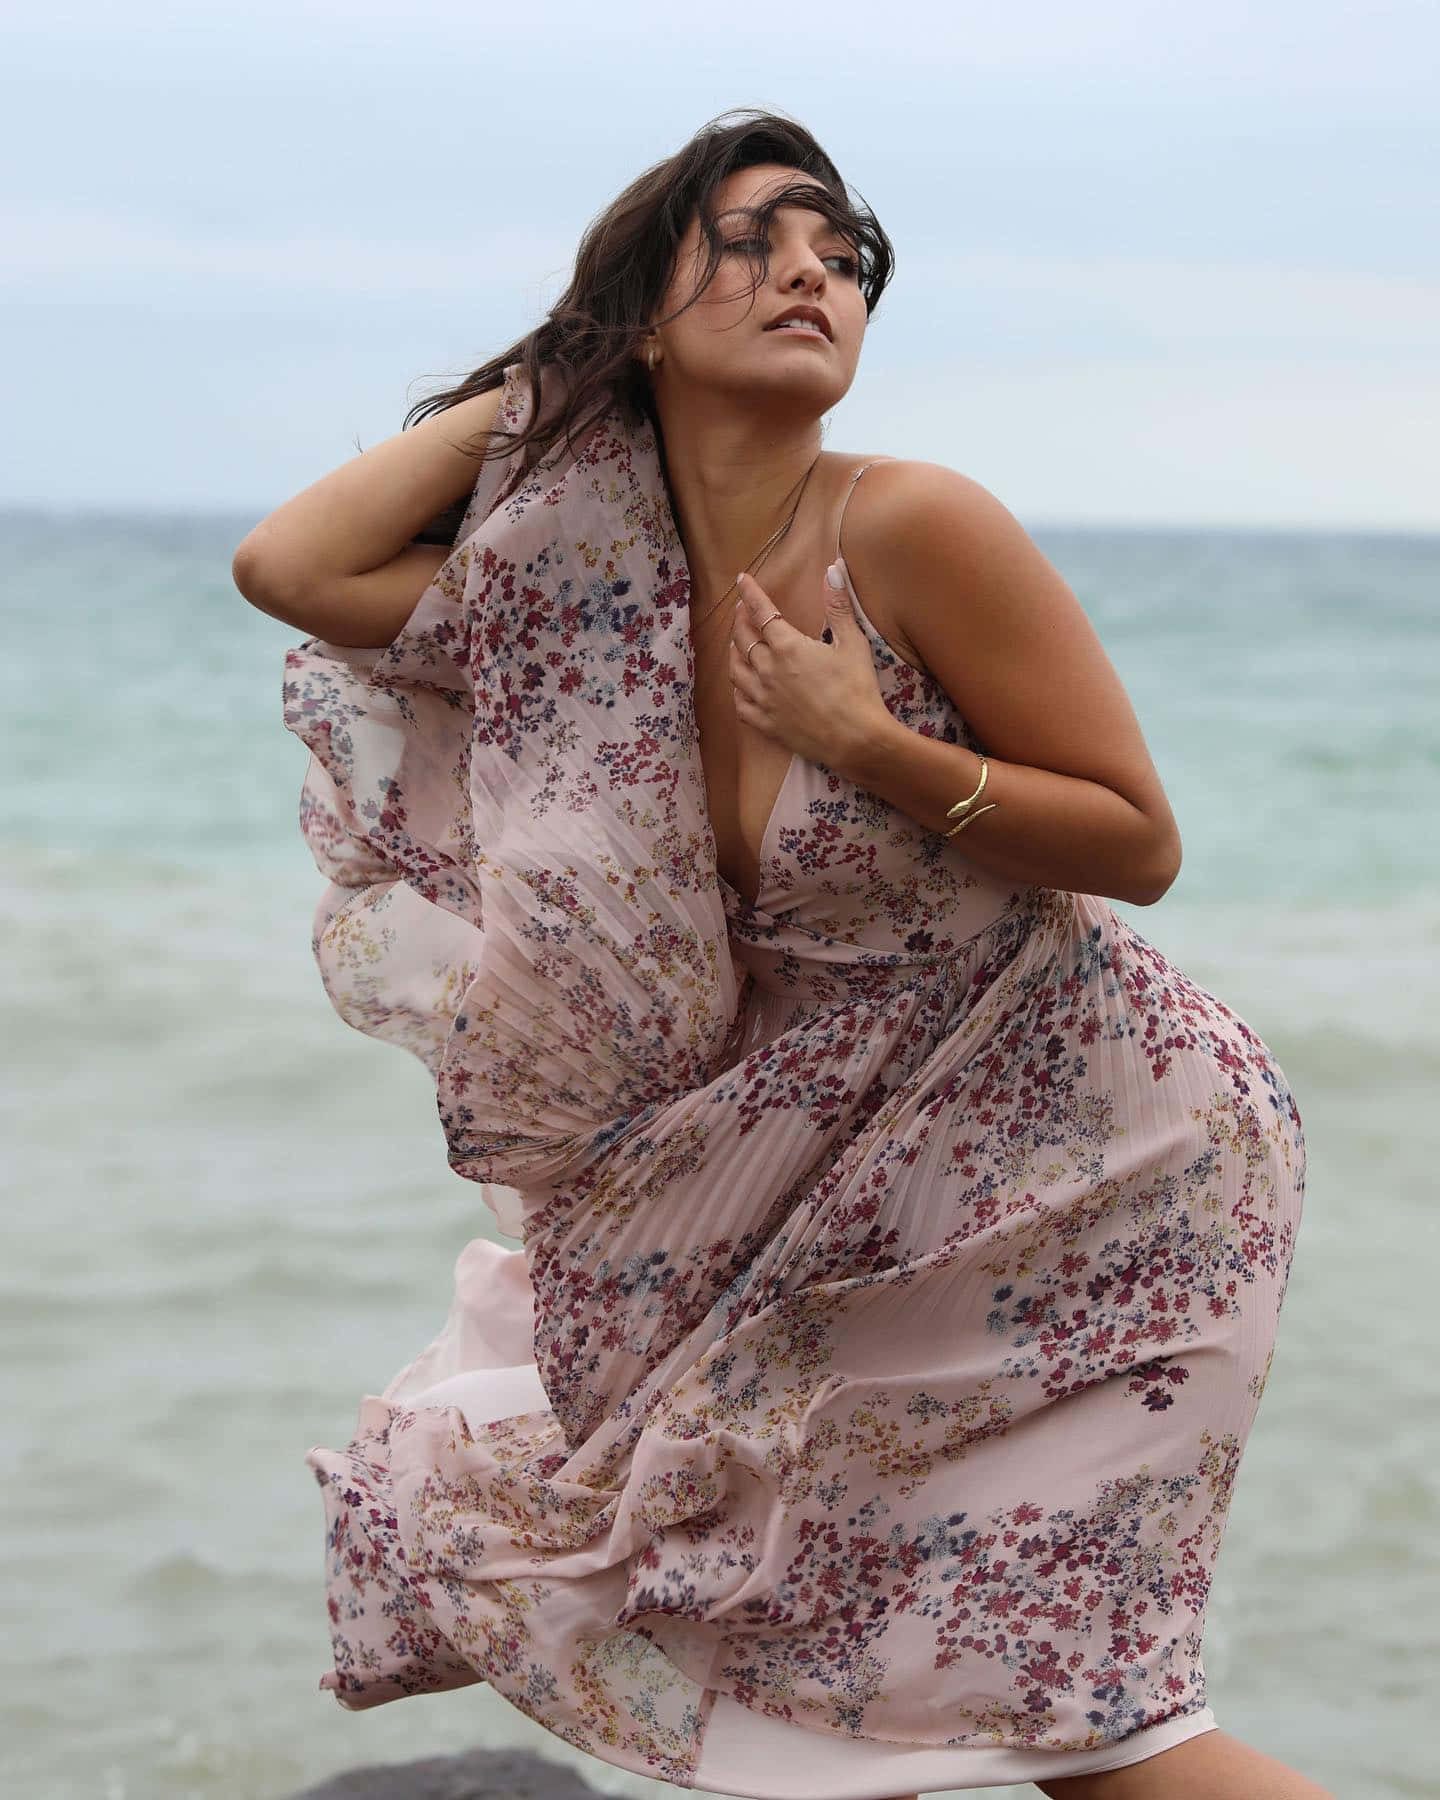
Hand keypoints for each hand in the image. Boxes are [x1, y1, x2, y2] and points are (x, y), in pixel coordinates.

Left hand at [729, 560, 892, 770]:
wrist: (856, 739)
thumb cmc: (857, 689)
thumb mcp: (853, 643)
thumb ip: (838, 606)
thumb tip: (833, 569)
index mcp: (787, 647)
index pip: (761, 612)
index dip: (751, 593)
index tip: (742, 580)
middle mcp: (768, 670)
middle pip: (743, 639)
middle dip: (740, 620)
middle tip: (741, 611)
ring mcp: (763, 699)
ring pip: (736, 670)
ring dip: (734, 653)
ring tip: (735, 644)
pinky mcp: (766, 723)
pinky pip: (740, 704)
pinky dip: (737, 691)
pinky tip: (740, 686)